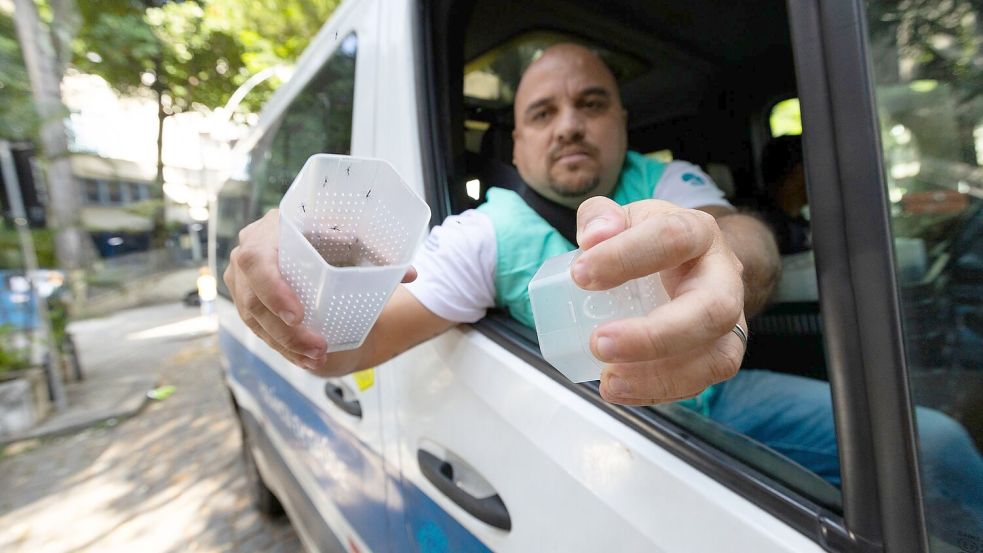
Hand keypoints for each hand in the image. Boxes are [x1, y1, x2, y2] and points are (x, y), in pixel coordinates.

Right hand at [224, 208, 416, 370]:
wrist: (318, 253)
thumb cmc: (335, 242)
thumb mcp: (354, 244)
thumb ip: (380, 255)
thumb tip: (410, 274)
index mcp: (272, 227)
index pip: (256, 260)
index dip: (272, 290)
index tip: (299, 316)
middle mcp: (248, 251)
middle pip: (252, 298)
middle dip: (285, 330)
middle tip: (318, 347)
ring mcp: (241, 279)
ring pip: (254, 320)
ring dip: (286, 343)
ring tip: (317, 356)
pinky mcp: (245, 301)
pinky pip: (257, 330)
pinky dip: (284, 347)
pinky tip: (307, 359)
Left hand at [572, 197, 746, 405]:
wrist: (689, 263)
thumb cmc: (649, 241)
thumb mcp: (624, 217)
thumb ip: (600, 217)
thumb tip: (594, 237)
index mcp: (699, 233)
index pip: (674, 239)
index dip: (626, 256)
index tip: (580, 274)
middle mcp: (724, 278)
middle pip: (712, 310)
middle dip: (655, 335)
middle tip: (599, 343)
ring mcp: (729, 321)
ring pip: (717, 357)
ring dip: (660, 376)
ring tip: (609, 380)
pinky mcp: (719, 354)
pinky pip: (701, 381)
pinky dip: (658, 391)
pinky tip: (621, 390)